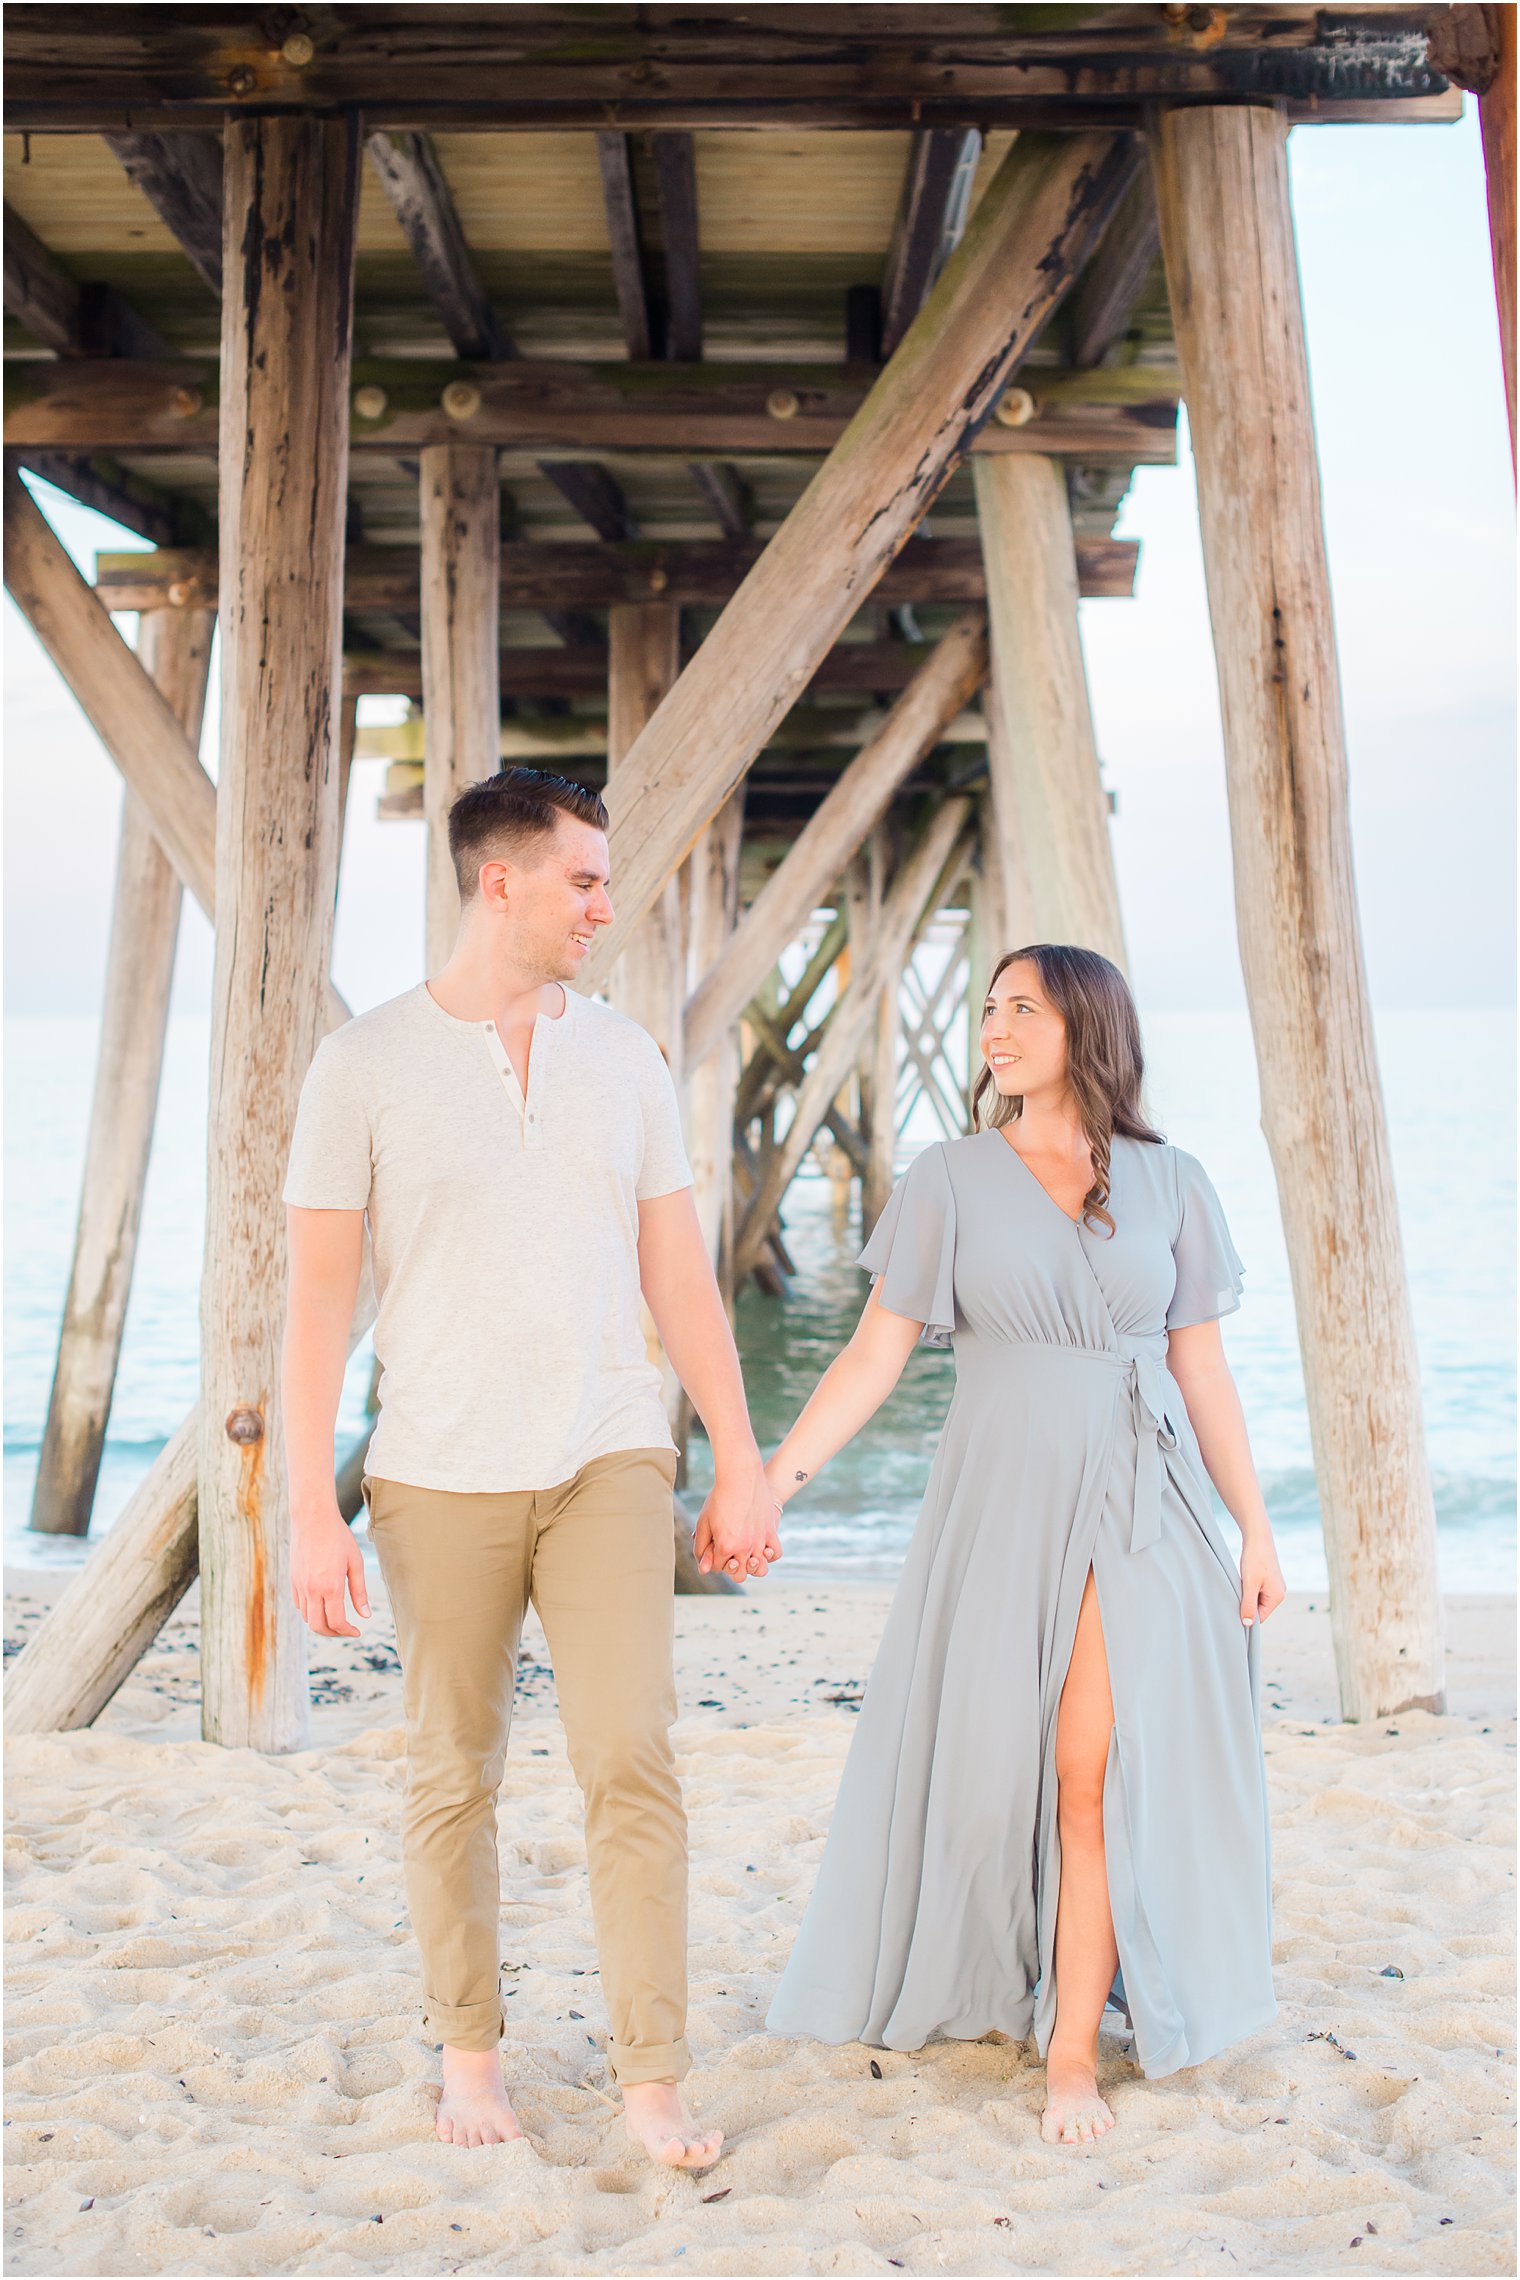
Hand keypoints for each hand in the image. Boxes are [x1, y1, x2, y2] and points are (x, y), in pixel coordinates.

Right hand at [291, 1501, 370, 1637]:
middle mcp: (312, 1590)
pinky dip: (310, 1611)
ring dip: (321, 1622)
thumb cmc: (338, 1537)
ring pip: (307, 1617)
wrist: (313, 1518)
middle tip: (345, 1630)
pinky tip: (322, 1604)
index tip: (356, 1632)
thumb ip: (360, 1592)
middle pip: (318, 1626)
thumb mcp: (355, 1563)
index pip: (336, 1622)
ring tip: (336, 1617)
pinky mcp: (292, 1580)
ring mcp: (299, 1586)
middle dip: (333, 1633)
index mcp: (331, 1587)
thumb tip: (365, 1615)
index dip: (347, 1632)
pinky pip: (299, 1604)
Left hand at [693, 1464, 781, 1580]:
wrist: (741, 1476)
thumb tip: (703, 1569)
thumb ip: (701, 1548)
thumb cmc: (719, 1498)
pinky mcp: (771, 1532)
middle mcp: (744, 1548)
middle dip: (731, 1568)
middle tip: (728, 1553)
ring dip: (752, 1568)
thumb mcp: (704, 1522)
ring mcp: (759, 1541)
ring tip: (746, 1557)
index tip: (713, 1546)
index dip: (713, 1559)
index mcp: (725, 1546)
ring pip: (759, 1570)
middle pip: (738, 1574)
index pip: (718, 1568)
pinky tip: (761, 1548)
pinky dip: (769, 1556)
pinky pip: (775, 1553)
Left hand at [1239, 1532, 1285, 1626]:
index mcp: (1277, 1597)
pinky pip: (1257, 1590)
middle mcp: (1279, 1592)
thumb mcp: (1249, 1585)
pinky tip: (1244, 1578)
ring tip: (1241, 1582)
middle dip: (1246, 1604)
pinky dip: (1249, 1587)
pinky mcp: (1269, 1578)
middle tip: (1236, 1593)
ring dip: (1247, 1595)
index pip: (1261, 1617)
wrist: (1258, 1537)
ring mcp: (1274, 1585)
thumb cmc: (1255, 1559)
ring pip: (1257, 1599)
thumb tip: (1248, 1624)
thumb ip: (1248, 1605)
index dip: (1247, 1616)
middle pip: (1259, 1608)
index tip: (1234, 1609)